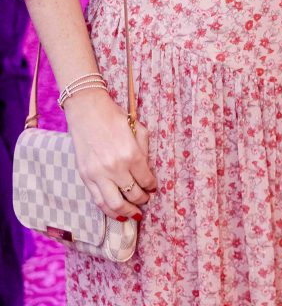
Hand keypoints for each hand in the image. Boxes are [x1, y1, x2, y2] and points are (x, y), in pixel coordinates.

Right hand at [64, 88, 156, 220]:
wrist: (87, 111)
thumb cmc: (114, 117)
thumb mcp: (137, 128)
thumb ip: (144, 151)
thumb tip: (147, 172)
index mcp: (131, 154)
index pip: (146, 180)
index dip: (152, 186)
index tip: (153, 188)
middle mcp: (115, 167)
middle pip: (133, 195)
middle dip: (142, 200)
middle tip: (146, 201)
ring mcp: (98, 174)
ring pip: (114, 205)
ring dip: (127, 212)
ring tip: (134, 214)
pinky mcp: (85, 177)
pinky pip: (98, 201)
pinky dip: (109, 211)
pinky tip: (117, 213)